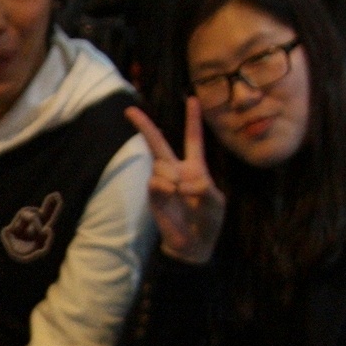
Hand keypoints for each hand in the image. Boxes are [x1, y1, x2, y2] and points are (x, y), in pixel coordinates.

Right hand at [130, 98, 227, 265]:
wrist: (193, 245)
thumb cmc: (208, 221)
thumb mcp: (216, 202)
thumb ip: (205, 189)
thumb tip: (182, 184)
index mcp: (195, 168)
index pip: (193, 139)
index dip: (193, 119)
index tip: (192, 99)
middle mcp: (176, 171)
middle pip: (158, 143)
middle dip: (144, 126)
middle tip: (130, 111)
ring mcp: (162, 183)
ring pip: (161, 166)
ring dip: (173, 179)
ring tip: (182, 196)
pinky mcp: (154, 196)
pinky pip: (156, 182)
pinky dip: (167, 188)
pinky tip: (172, 196)